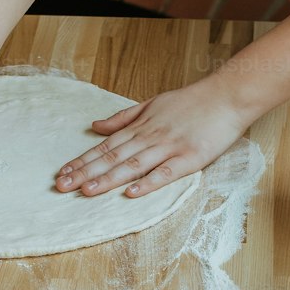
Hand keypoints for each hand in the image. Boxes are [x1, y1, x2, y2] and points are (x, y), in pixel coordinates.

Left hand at [54, 75, 248, 197]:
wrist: (227, 96)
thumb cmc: (191, 102)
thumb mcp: (152, 104)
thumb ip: (123, 118)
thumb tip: (95, 126)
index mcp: (140, 126)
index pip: (105, 146)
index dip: (82, 160)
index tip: (62, 173)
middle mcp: (150, 137)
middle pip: (112, 157)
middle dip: (86, 172)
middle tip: (62, 186)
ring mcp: (169, 147)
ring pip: (133, 165)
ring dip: (108, 178)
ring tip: (87, 191)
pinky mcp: (190, 158)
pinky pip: (166, 172)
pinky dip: (148, 182)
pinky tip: (131, 193)